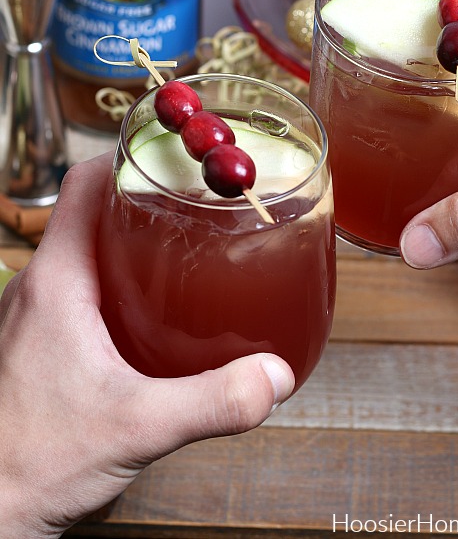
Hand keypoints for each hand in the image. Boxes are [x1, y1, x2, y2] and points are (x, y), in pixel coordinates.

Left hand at [0, 154, 293, 538]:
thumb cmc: (27, 464)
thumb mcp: (135, 427)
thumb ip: (211, 401)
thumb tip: (272, 376)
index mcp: (56, 281)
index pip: (84, 182)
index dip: (129, 155)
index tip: (176, 152)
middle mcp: (42, 288)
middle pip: (94, 211)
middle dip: (147, 199)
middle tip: (201, 204)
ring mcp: (39, 316)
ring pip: (90, 251)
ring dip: (134, 242)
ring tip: (190, 252)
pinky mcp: (43, 345)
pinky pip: (85, 290)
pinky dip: (123, 284)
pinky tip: (160, 316)